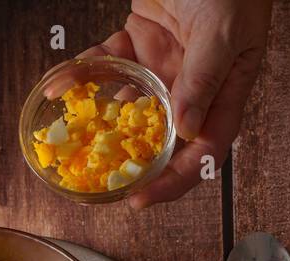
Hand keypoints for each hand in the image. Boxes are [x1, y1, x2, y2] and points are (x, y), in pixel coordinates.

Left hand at [82, 0, 270, 208]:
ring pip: (129, 102)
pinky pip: (110, 62)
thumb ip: (203, 80)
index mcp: (225, 93)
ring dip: (100, 117)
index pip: (203, 152)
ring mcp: (166, 64)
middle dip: (130, 160)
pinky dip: (86, 71)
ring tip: (70, 131)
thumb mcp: (221, 32)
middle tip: (96, 177)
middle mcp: (195, 87)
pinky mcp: (141, 38)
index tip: (140, 199)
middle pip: (162, 137)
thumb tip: (185, 131)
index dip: (173, 181)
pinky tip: (63, 82)